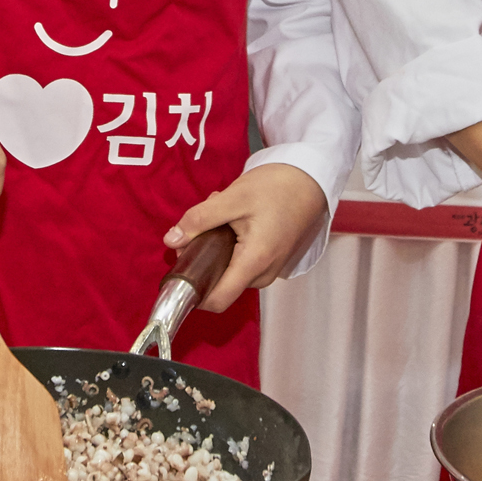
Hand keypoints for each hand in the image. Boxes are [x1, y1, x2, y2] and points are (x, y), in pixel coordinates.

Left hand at [162, 164, 328, 313]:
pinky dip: (229, 246)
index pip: (217, 300)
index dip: (192, 293)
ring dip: (216, 249)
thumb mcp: (233, 198)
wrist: (310, 181)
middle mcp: (262, 274)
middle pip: (218, 284)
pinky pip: (240, 264)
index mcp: (254, 262)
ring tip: (223, 216)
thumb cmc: (277, 187)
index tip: (178, 272)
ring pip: (227, 272)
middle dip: (202, 258)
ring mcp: (268, 270)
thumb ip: (199, 219)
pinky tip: (234, 221)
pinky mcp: (269, 263)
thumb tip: (171, 240)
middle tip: (203, 225)